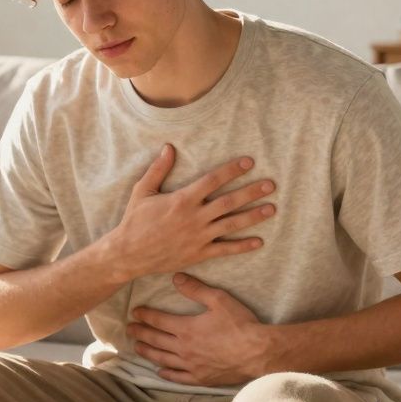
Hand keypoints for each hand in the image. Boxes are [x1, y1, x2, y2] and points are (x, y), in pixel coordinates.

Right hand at [106, 144, 275, 281]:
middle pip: (229, 201)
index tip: (249, 162)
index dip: (232, 170)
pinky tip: (258, 241)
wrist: (128, 254)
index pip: (213, 181)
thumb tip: (169, 147)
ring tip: (272, 208)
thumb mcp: (143, 191)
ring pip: (231, 224)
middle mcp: (194, 217)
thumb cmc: (134, 221)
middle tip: (271, 185)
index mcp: (182, 200)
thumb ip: (158, 169)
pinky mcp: (198, 254)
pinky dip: (242, 246)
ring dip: (253, 216)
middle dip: (251, 192)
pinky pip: (225, 249)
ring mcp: (198, 237)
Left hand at [126, 273, 274, 386]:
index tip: (134, 312)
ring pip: (163, 359)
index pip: (158, 321)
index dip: (145, 316)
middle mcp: (184, 348)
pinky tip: (160, 371)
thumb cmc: (241, 324)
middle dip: (140, 333)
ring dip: (148, 352)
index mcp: (186, 329)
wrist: (258, 352)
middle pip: (156, 340)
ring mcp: (191, 365)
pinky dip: (167, 374)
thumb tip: (176, 278)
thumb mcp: (219, 299)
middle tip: (128, 329)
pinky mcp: (201, 378)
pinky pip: (178, 377)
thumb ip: (195, 289)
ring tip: (137, 347)